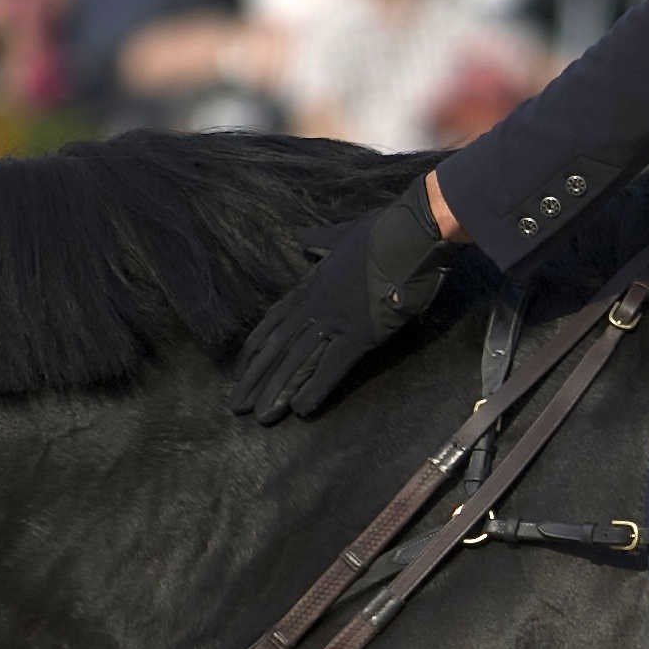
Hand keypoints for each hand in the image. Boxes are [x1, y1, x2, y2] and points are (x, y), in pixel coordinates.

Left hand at [228, 207, 452, 422]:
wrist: (410, 232)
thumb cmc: (381, 232)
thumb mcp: (340, 233)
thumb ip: (319, 240)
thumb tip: (301, 236)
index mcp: (311, 285)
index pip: (273, 322)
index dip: (255, 349)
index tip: (241, 370)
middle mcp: (315, 305)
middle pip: (277, 347)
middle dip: (255, 378)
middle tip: (237, 405)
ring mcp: (335, 320)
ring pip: (297, 360)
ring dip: (277, 390)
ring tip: (261, 416)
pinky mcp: (360, 334)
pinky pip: (332, 367)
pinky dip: (316, 388)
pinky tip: (302, 409)